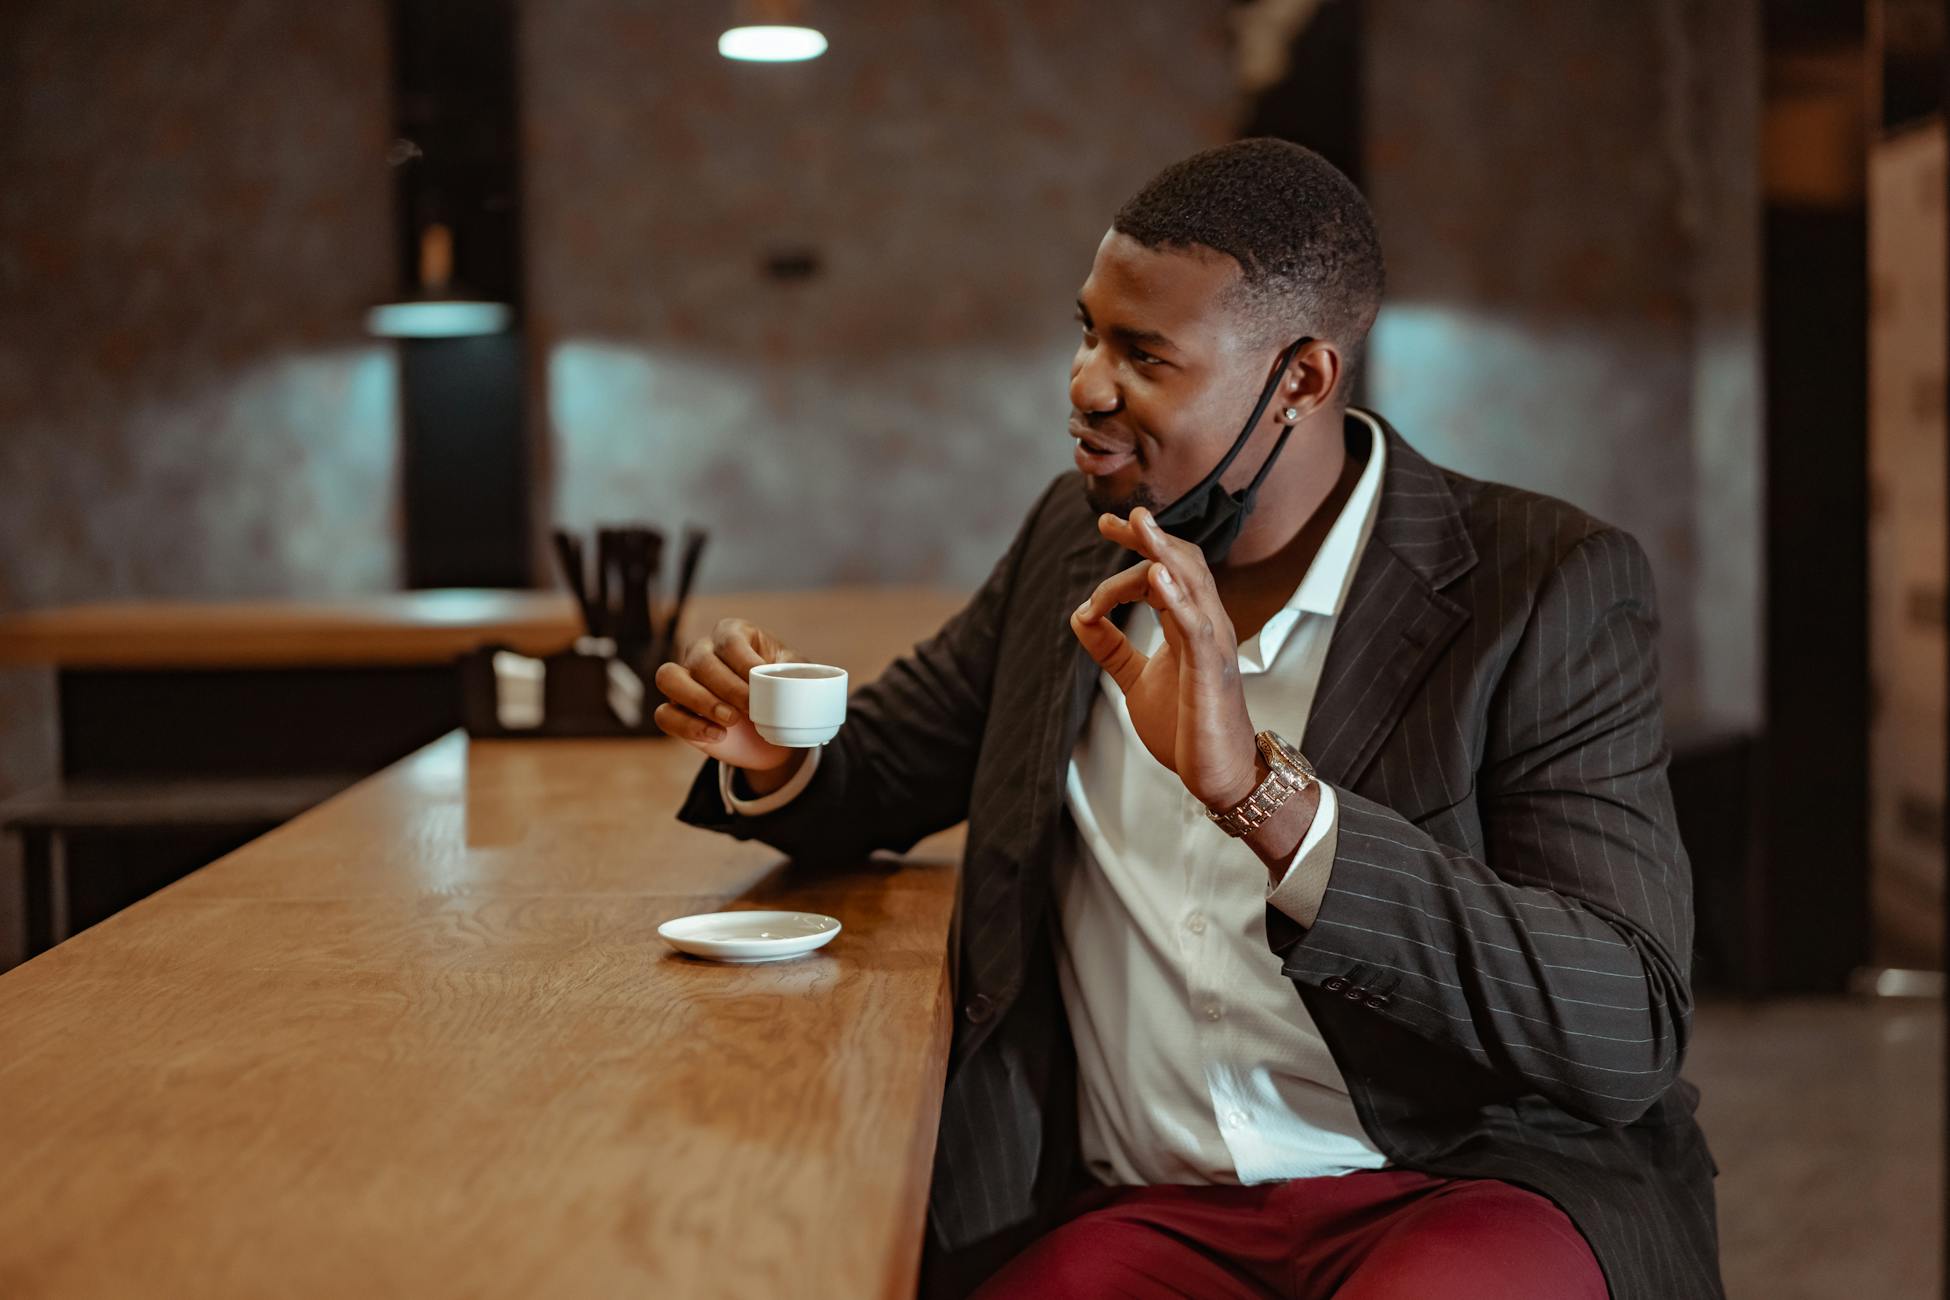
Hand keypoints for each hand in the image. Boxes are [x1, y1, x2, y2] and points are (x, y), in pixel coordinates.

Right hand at [653, 618, 800, 775]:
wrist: (773, 731)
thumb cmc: (783, 693)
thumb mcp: (797, 678)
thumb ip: (799, 673)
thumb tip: (803, 678)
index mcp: (734, 635)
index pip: (729, 640)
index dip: (744, 664)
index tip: (761, 686)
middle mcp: (703, 651)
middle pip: (699, 660)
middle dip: (727, 687)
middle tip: (749, 709)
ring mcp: (685, 680)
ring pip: (668, 678)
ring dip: (698, 700)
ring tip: (728, 721)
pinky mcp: (676, 710)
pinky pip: (664, 714)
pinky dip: (688, 726)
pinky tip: (717, 736)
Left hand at [1070, 506, 1260, 809]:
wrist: (1220, 775)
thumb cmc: (1186, 728)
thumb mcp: (1137, 680)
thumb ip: (1112, 649)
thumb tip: (1079, 616)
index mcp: (1189, 624)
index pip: (1164, 569)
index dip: (1136, 546)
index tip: (1105, 527)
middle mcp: (1206, 626)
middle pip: (1182, 564)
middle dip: (1149, 537)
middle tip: (1114, 519)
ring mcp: (1212, 645)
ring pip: (1193, 585)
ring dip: (1164, 553)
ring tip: (1141, 525)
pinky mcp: (1210, 671)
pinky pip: (1195, 626)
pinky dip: (1177, 598)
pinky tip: (1156, 577)